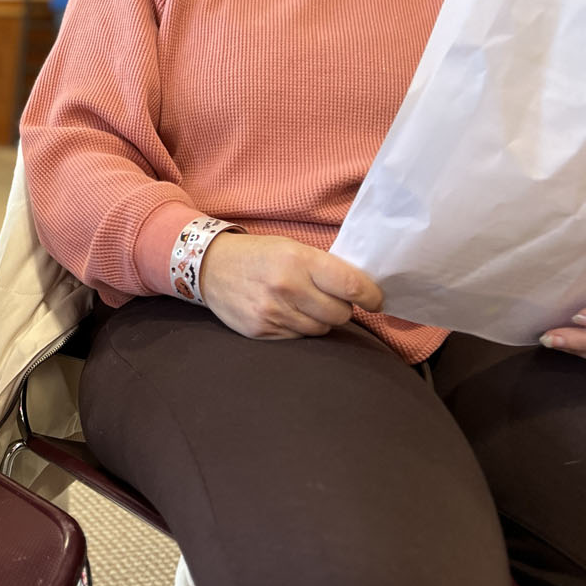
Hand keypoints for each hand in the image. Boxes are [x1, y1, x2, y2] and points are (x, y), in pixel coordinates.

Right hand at [199, 232, 382, 339]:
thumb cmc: (258, 254)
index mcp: (298, 260)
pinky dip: (299, 327)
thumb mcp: (291, 248)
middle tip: (330, 298)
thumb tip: (362, 291)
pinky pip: (299, 337)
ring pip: (321, 329)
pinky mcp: (262, 331)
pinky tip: (285, 312)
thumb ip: (324, 267)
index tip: (376, 300)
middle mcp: (286, 287)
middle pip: (341, 314)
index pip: (352, 286)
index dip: (372, 296)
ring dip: (320, 319)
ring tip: (304, 304)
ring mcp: (272, 312)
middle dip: (342, 308)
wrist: (209, 267)